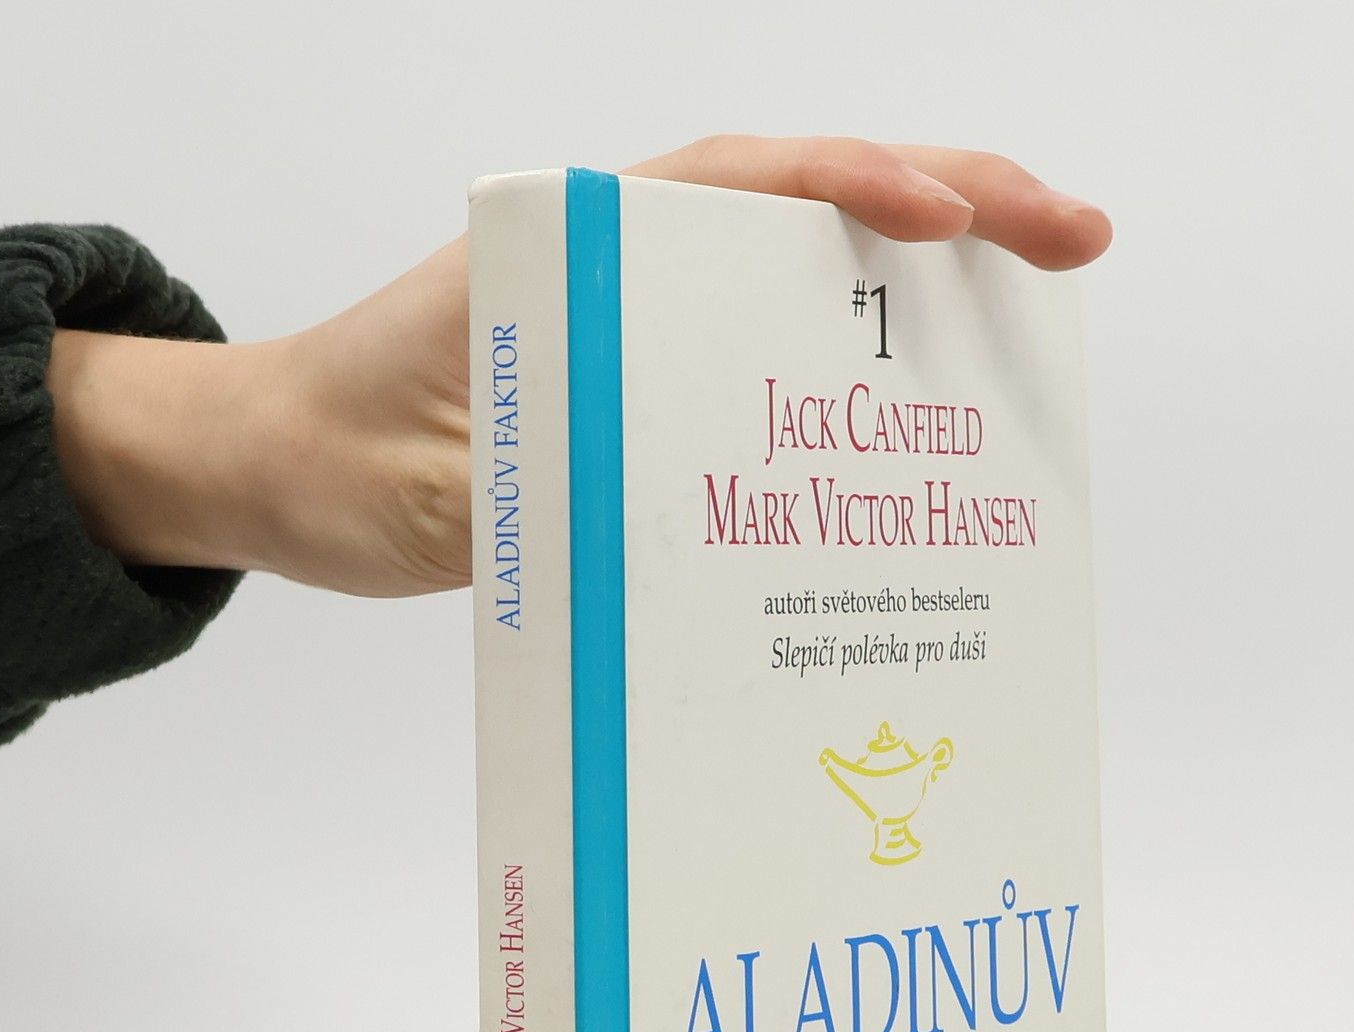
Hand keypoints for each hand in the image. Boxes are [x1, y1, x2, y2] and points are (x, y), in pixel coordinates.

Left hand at [48, 139, 1111, 596]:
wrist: (277, 471)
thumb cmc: (334, 460)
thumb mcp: (430, 490)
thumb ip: (542, 495)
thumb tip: (677, 525)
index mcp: (568, 250)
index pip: (737, 184)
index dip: (853, 189)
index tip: (944, 223)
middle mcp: (621, 262)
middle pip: (808, 206)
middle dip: (952, 211)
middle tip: (1076, 239)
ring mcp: (642, 320)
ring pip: (804, 276)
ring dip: (926, 287)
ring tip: (1044, 307)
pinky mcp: (647, 386)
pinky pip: (770, 358)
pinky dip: (855, 367)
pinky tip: (924, 408)